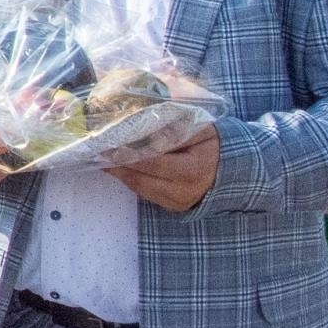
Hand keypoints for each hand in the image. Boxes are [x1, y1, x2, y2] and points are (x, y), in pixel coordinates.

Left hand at [104, 124, 219, 211]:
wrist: (231, 171)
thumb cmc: (214, 145)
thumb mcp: (201, 129)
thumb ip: (175, 127)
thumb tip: (145, 121)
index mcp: (194, 170)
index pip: (153, 162)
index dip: (128, 153)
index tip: (109, 143)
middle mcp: (184, 191)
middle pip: (141, 178)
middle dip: (117, 164)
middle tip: (96, 150)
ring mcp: (177, 202)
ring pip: (139, 188)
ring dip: (119, 172)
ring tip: (102, 157)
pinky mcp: (172, 207)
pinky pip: (145, 193)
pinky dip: (130, 179)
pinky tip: (118, 167)